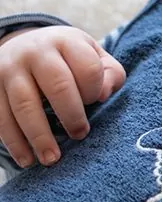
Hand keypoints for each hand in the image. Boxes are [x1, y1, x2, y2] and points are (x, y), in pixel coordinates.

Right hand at [0, 25, 125, 166]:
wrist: (28, 46)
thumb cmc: (72, 61)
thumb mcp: (95, 58)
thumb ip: (110, 74)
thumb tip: (103, 94)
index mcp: (66, 41)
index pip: (88, 69)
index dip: (94, 91)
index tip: (94, 102)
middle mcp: (35, 51)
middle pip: (58, 86)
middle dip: (71, 116)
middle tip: (80, 136)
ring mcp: (9, 68)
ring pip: (25, 105)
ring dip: (39, 136)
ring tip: (52, 159)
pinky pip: (1, 117)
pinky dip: (14, 142)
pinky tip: (27, 159)